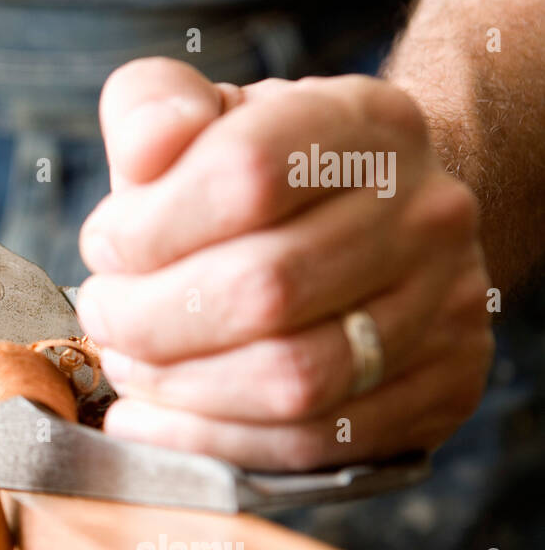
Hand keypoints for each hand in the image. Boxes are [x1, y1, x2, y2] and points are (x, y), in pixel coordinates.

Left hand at [77, 59, 493, 470]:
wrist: (374, 223)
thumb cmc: (262, 175)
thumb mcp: (203, 115)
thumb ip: (154, 108)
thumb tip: (146, 148)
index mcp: (363, 125)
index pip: (246, 174)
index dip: (149, 228)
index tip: (104, 249)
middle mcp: (424, 212)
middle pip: (266, 288)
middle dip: (151, 318)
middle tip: (105, 318)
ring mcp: (445, 306)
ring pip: (293, 378)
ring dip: (179, 386)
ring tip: (129, 365)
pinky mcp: (444, 389)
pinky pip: (314, 442)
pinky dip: (211, 442)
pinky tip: (153, 421)